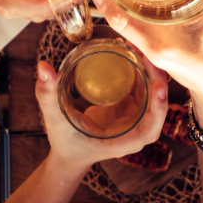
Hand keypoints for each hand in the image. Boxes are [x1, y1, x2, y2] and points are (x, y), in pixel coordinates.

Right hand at [34, 57, 168, 171]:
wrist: (70, 153)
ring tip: (144, 49)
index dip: (158, 108)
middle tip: (150, 54)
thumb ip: (47, 94)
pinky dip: (144, 72)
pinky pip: (144, 89)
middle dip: (158, 80)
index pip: (149, 129)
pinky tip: (137, 53)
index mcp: (123, 141)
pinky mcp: (130, 108)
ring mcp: (135, 118)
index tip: (159, 85)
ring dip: (153, 73)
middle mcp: (135, 130)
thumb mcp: (54, 118)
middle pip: (157, 107)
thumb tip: (43, 66)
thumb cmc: (64, 141)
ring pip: (153, 95)